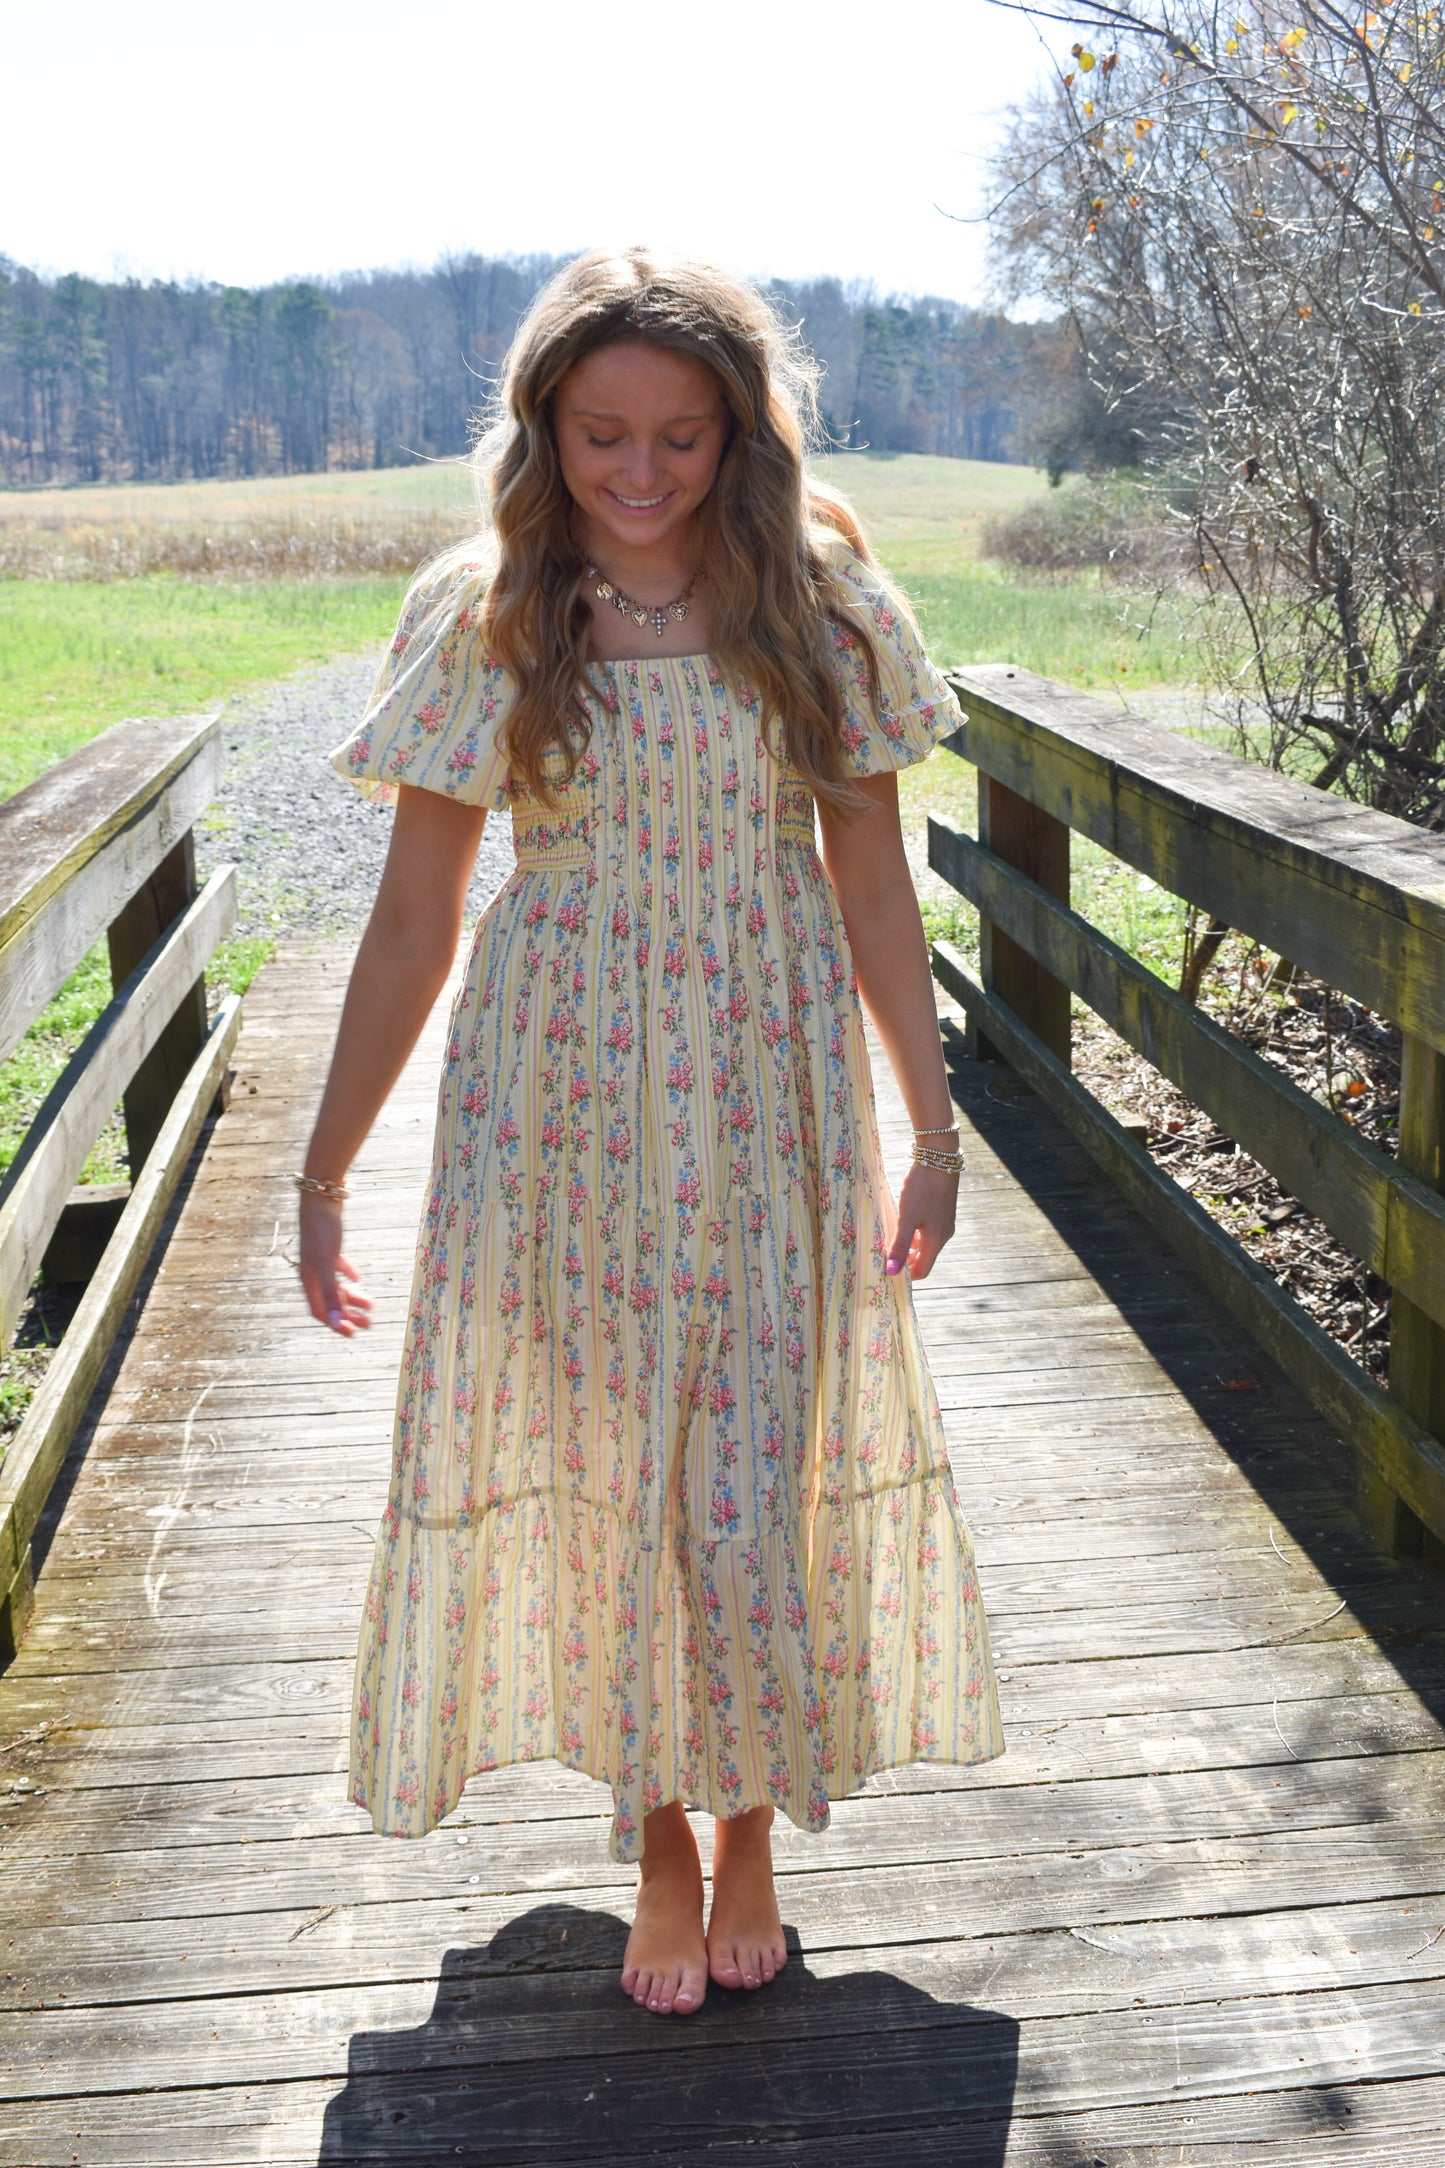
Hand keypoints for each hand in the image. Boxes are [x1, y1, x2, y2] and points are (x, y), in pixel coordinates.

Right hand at [297, 1193, 372, 1334]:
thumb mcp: (327, 1264)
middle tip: (369, 1324)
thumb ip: (332, 1293)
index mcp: (309, 1280)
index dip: (336, 1324)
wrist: (321, 1199)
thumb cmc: (322, 1231)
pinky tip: (358, 1277)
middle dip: (349, 1315)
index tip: (353, 1334)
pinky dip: (348, 1274)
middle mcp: (312, 1273)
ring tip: (371, 1305)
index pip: (321, 1311)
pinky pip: (337, 1267)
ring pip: (336, 1286)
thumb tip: (335, 1322)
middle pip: (331, 1301)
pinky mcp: (329, 1247)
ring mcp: (320, 1260)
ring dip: (353, 1297)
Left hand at [885, 1160, 957, 1281]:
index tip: (886, 1269)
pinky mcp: (942, 1211)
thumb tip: (891, 1272)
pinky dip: (913, 1232)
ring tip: (888, 1237)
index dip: (905, 1274)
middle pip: (923, 1258)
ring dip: (907, 1245)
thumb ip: (899, 1245)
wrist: (938, 1158)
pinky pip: (927, 1231)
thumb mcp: (906, 1218)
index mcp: (936, 1241)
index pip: (922, 1270)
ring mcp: (944, 1222)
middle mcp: (943, 1235)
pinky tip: (900, 1222)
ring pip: (924, 1244)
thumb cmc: (922, 1188)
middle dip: (904, 1260)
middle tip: (882, 1254)